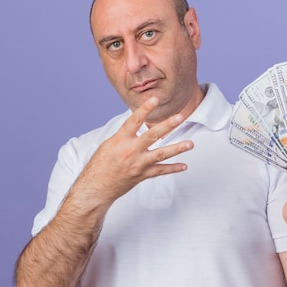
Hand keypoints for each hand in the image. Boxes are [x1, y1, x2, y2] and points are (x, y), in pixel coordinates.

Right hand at [77, 97, 193, 204]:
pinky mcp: (142, 175)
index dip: (145, 109)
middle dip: (167, 126)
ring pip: (161, 154)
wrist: (96, 187)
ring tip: (190, 144)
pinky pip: (160, 171)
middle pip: (152, 135)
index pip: (134, 120)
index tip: (155, 99)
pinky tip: (184, 165)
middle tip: (180, 117)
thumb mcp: (109, 144)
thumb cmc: (100, 165)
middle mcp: (130, 150)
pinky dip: (173, 168)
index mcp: (120, 140)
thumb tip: (136, 125)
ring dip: (177, 148)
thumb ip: (125, 135)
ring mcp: (138, 164)